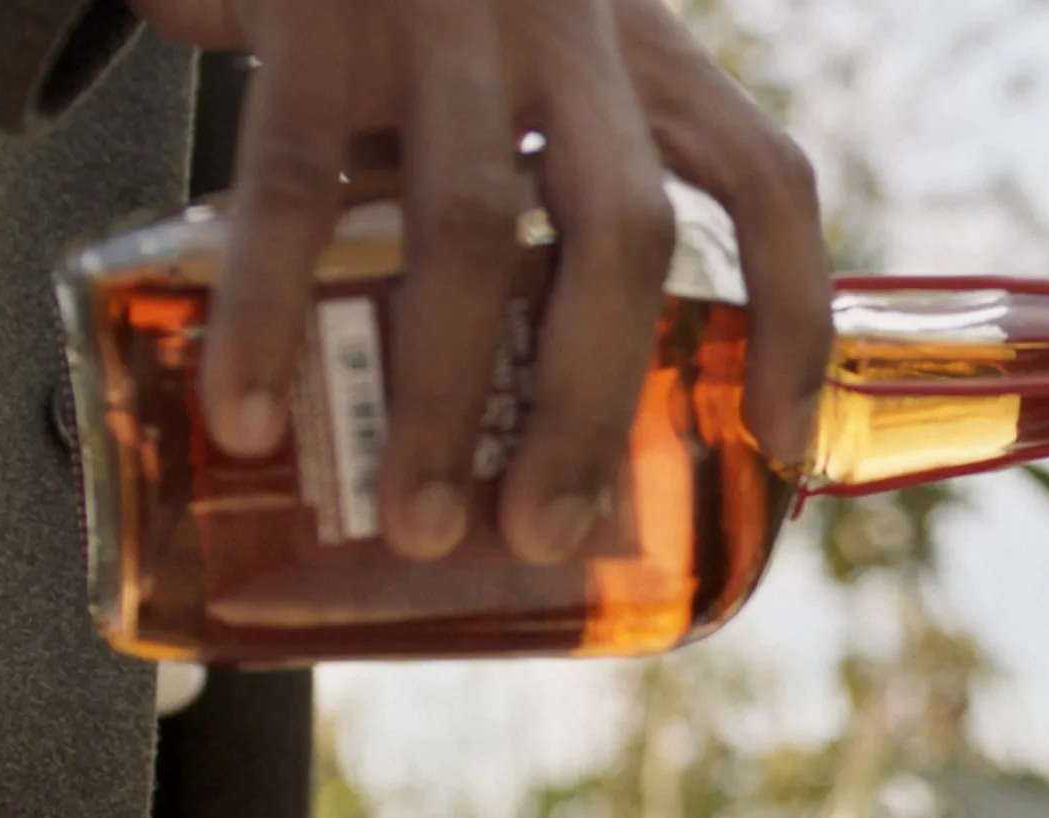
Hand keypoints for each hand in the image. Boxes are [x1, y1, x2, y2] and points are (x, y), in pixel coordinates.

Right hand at [127, 0, 831, 561]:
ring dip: (445, 396)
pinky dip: (272, 312)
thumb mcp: (556, 57)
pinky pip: (294, 182)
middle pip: (623, 235)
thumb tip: (564, 388)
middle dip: (588, 402)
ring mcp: (447, 22)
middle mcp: (572, 37)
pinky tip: (253, 413)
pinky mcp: (316, 12)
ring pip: (471, 229)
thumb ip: (576, 170)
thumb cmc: (448, 2)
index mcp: (648, 55)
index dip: (794, 319)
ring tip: (419, 521)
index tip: (781, 440)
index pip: (766, 181)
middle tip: (548, 532)